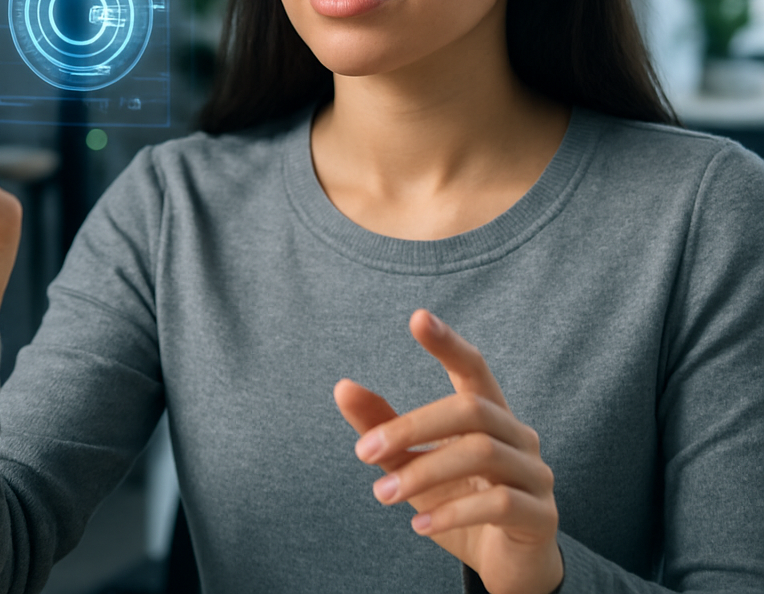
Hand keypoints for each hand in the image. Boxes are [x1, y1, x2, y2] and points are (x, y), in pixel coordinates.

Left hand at [333, 310, 562, 593]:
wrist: (505, 567)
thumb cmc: (458, 503)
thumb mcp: (413, 464)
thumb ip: (382, 428)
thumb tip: (342, 386)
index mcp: (489, 414)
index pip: (473, 367)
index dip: (448, 342)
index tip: (417, 317)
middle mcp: (519, 434)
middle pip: (471, 409)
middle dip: (412, 427)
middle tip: (363, 451)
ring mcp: (536, 474)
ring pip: (482, 453)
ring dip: (423, 471)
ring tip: (383, 493)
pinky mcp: (541, 516)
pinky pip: (500, 503)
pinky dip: (453, 512)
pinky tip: (420, 526)